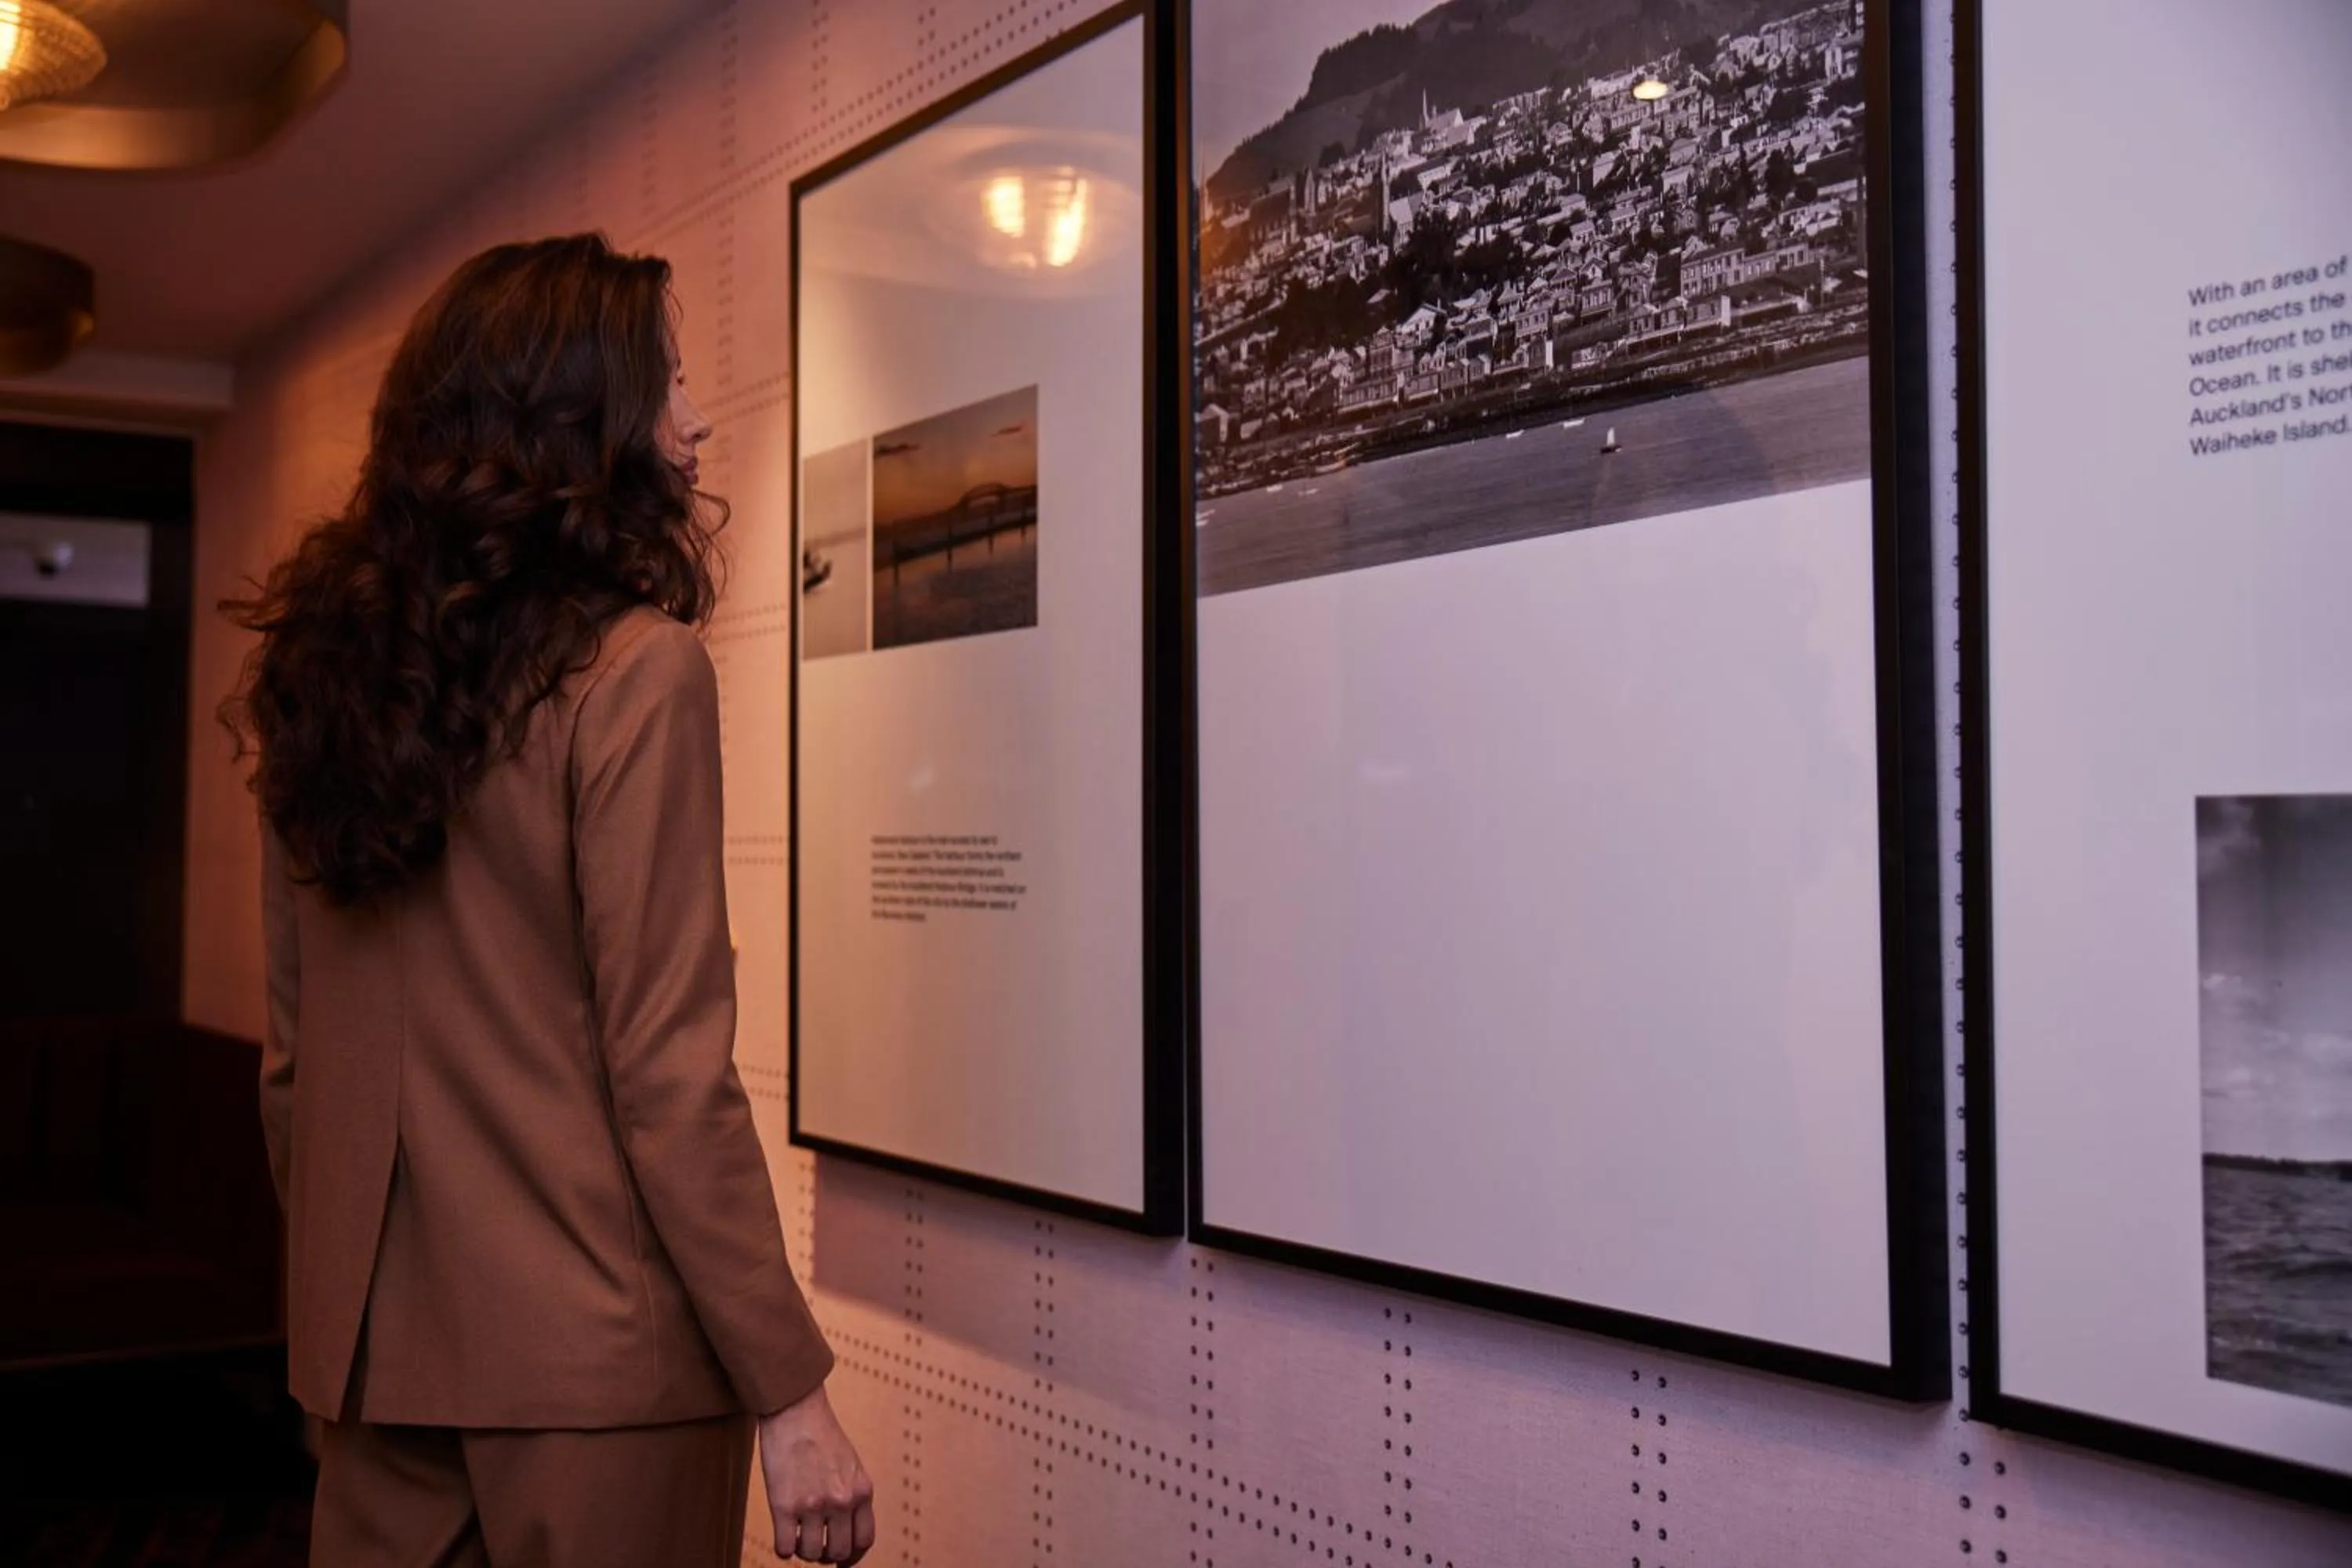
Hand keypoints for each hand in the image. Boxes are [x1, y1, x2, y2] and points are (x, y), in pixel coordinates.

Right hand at [757, 1384, 874, 1563]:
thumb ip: (852, 1495)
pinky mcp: (784, 1505)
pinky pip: (784, 1548)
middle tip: (814, 1544)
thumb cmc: (820, 1433)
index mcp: (862, 1491)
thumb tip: (844, 1529)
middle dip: (826, 1554)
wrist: (794, 1409)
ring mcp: (813, 1505)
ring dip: (803, 1550)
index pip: (864, 1541)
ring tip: (797, 1535)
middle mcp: (842, 1501)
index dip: (852, 1557)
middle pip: (838, 1552)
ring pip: (810, 1554)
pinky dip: (783, 1548)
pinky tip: (782, 1533)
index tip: (841, 1561)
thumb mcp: (851, 1465)